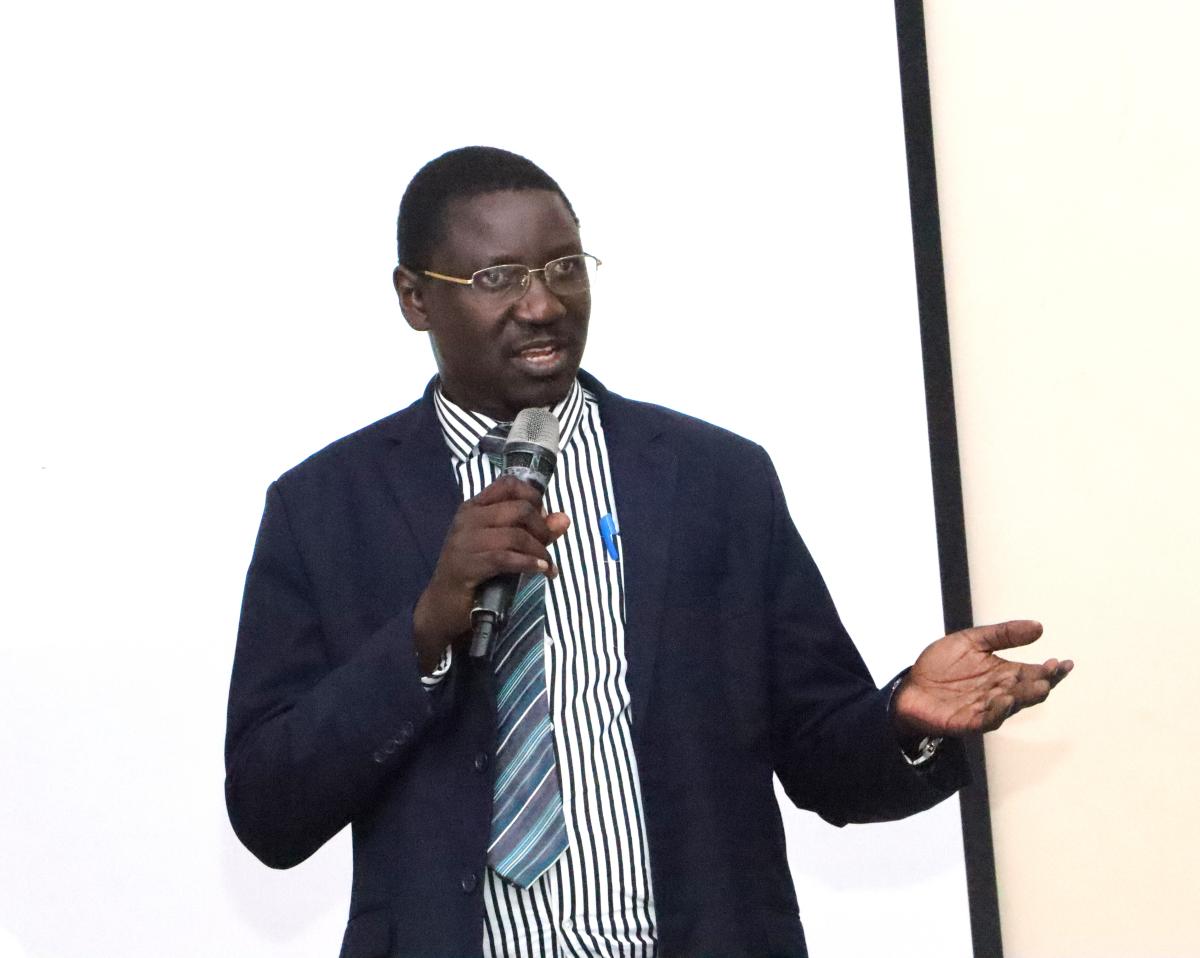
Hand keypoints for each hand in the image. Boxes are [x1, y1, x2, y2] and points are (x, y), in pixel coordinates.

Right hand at [412, 477, 569, 673]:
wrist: (442, 606)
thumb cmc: (475, 573)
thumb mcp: (505, 547)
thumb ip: (534, 531)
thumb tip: (564, 519)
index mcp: (475, 507)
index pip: (509, 484)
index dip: (533, 497)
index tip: (542, 518)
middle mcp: (468, 518)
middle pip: (520, 509)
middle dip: (542, 529)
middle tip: (546, 548)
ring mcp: (464, 541)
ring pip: (516, 535)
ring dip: (539, 552)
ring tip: (547, 566)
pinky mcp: (466, 566)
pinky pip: (505, 558)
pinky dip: (529, 564)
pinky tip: (541, 571)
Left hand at [891, 620, 1072, 736]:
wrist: (910, 686)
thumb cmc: (941, 665)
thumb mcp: (971, 641)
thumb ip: (1003, 634)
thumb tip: (1039, 627)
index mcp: (1004, 673)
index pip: (1034, 673)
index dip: (1051, 670)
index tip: (1064, 662)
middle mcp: (1000, 692)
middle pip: (1028, 690)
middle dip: (1042, 682)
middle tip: (1051, 672)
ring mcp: (986, 708)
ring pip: (1012, 705)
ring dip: (1024, 695)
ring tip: (1037, 685)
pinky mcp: (968, 721)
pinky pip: (987, 719)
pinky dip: (998, 710)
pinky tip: (1005, 698)